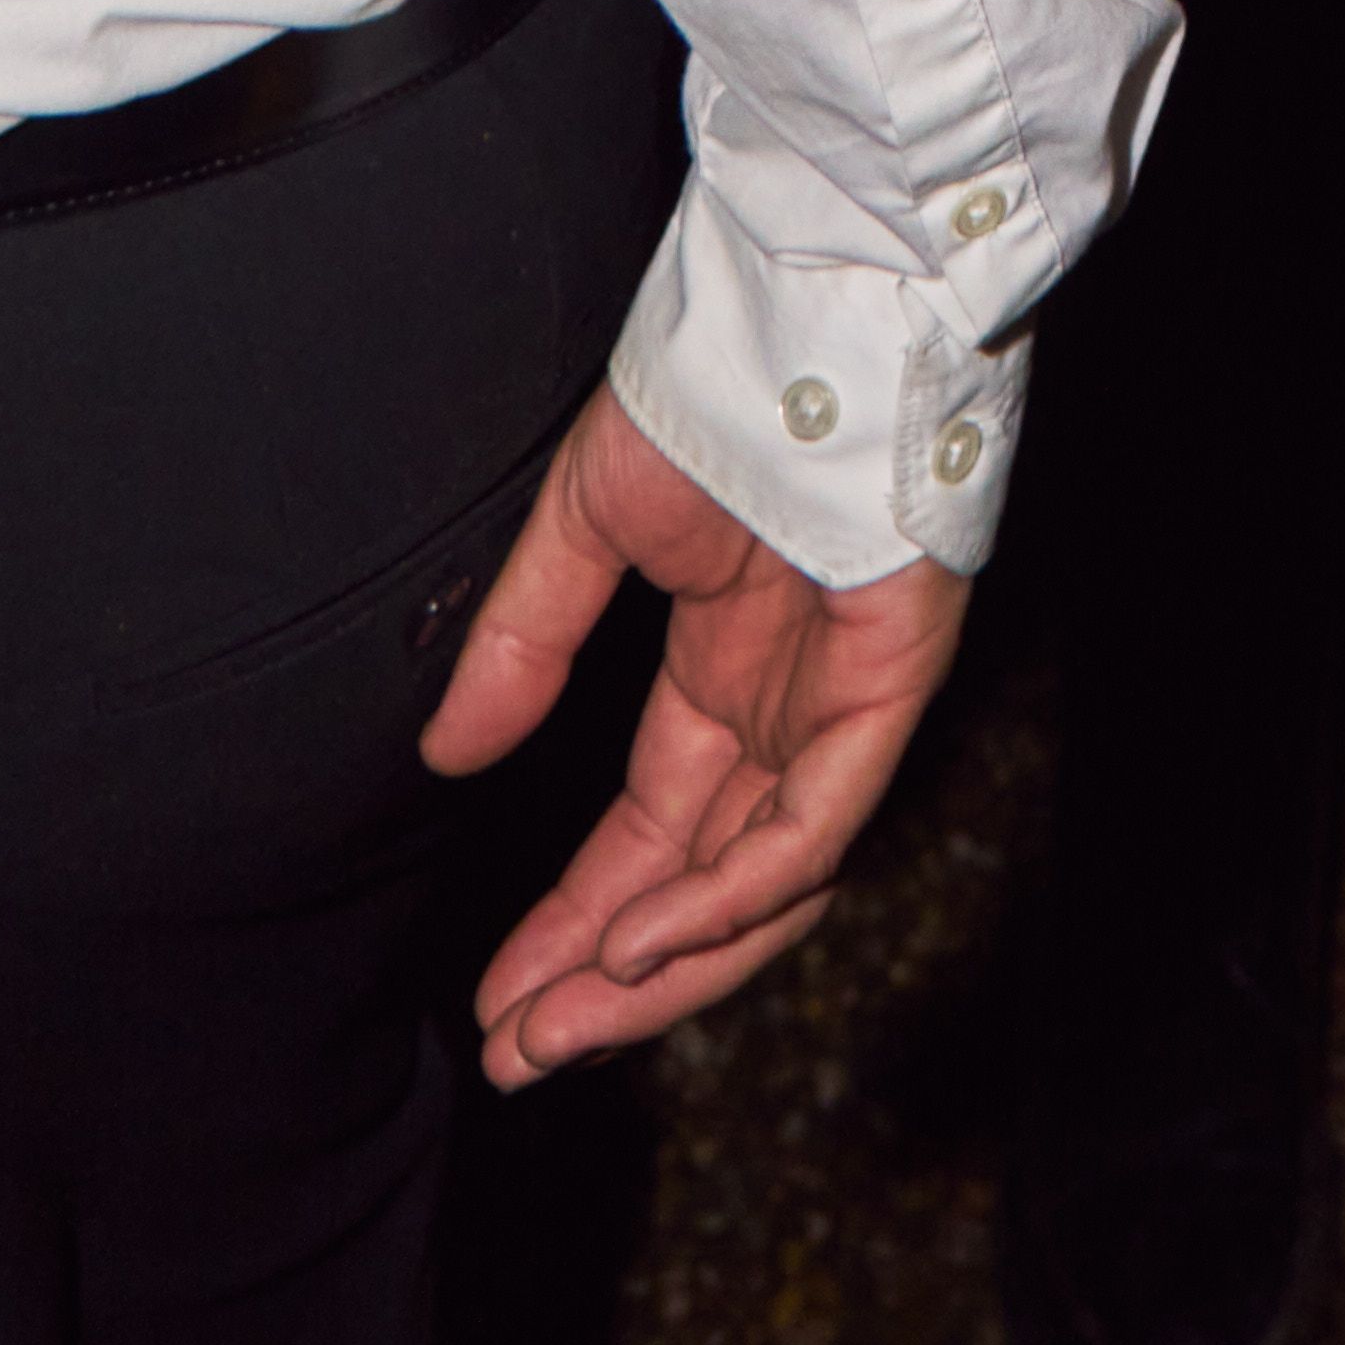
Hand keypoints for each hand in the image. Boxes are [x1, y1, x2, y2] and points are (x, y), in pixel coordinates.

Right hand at [421, 377, 971, 1087]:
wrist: (809, 294)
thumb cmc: (717, 378)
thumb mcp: (589, 522)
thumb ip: (526, 642)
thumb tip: (448, 754)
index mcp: (729, 666)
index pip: (657, 830)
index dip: (580, 921)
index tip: (506, 1000)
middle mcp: (793, 699)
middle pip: (712, 879)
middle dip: (616, 979)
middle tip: (526, 1050)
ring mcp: (850, 691)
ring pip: (770, 879)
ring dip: (665, 965)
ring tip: (567, 1022)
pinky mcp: (896, 672)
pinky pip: (818, 817)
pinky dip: (733, 890)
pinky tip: (645, 939)